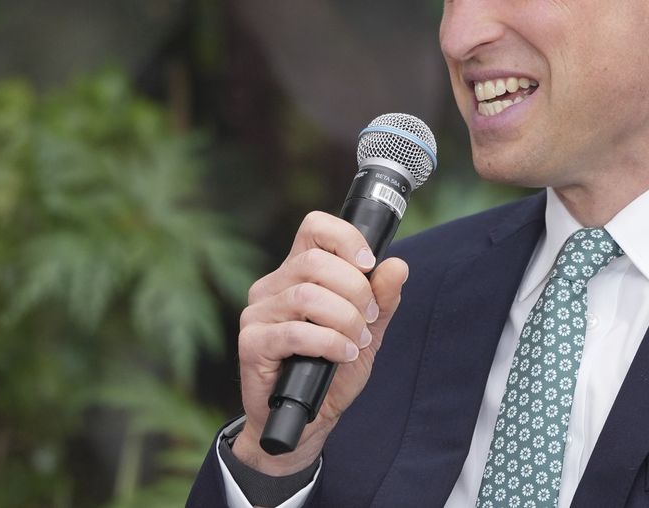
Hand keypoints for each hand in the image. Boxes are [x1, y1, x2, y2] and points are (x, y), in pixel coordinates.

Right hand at [232, 211, 408, 474]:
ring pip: (306, 295)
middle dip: (355, 290)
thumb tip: (397, 264)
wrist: (307, 421)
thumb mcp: (368, 330)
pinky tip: (343, 355)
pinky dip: (329, 342)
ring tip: (357, 341)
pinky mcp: (251, 343)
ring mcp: (258, 313)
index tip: (369, 265)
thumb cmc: (332, 370)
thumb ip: (382, 299)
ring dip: (344, 319)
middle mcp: (273, 286)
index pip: (315, 227)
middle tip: (369, 319)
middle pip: (315, 261)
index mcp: (297, 272)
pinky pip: (294, 331)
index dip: (346, 238)